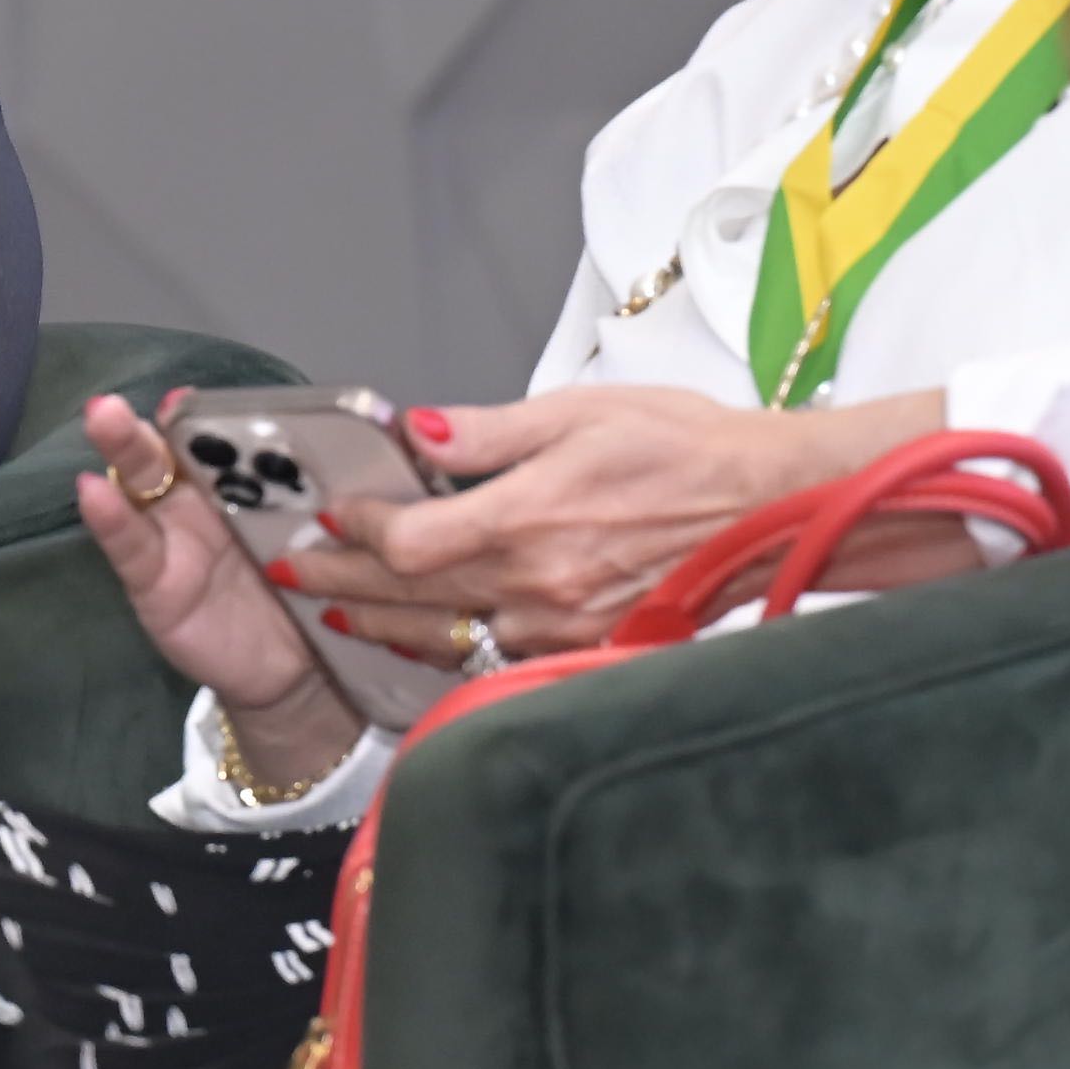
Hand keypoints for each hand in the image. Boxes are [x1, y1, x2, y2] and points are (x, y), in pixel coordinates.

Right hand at [77, 391, 361, 789]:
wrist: (296, 670)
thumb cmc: (312, 589)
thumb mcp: (327, 533)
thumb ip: (330, 490)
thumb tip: (385, 432)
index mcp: (241, 480)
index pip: (216, 435)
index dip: (201, 412)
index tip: (192, 397)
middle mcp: (198, 500)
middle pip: (167, 450)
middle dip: (144, 420)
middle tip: (123, 396)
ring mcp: (171, 537)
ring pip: (139, 483)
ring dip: (120, 447)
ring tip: (103, 417)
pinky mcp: (155, 582)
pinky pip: (132, 547)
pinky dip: (112, 520)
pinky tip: (94, 493)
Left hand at [290, 384, 960, 665]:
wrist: (775, 508)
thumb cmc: (691, 452)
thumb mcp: (581, 412)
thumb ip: (486, 430)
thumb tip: (414, 432)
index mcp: (528, 520)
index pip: (408, 540)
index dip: (358, 528)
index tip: (331, 510)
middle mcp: (538, 586)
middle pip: (411, 595)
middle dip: (342, 581)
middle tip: (294, 571)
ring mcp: (562, 628)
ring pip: (446, 635)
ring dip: (383, 622)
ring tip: (337, 607)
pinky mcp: (588, 648)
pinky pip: (494, 657)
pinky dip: (447, 647)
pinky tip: (419, 638)